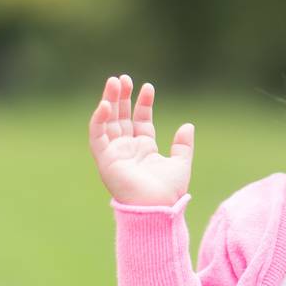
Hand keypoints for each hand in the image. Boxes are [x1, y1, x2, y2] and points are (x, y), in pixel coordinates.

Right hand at [88, 75, 194, 205]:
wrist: (157, 208)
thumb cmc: (168, 192)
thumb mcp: (180, 164)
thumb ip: (183, 146)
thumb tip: (188, 125)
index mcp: (144, 149)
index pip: (140, 120)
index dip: (143, 103)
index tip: (148, 87)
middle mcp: (127, 149)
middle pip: (122, 117)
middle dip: (122, 97)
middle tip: (123, 78)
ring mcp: (115, 153)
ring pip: (108, 122)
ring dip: (109, 101)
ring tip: (114, 81)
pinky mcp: (104, 159)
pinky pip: (97, 136)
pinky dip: (99, 119)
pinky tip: (105, 104)